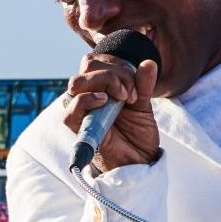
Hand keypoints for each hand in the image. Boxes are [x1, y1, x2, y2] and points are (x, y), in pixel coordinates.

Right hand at [61, 53, 159, 170]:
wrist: (140, 161)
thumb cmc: (138, 135)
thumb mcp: (144, 105)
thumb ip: (144, 84)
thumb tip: (149, 62)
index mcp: (101, 86)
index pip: (97, 60)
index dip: (118, 64)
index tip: (136, 84)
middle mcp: (88, 95)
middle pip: (88, 65)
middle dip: (115, 73)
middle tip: (131, 93)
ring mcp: (82, 110)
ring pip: (78, 82)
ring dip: (105, 83)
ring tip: (124, 98)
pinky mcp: (79, 128)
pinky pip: (71, 109)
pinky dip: (87, 100)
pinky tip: (105, 101)